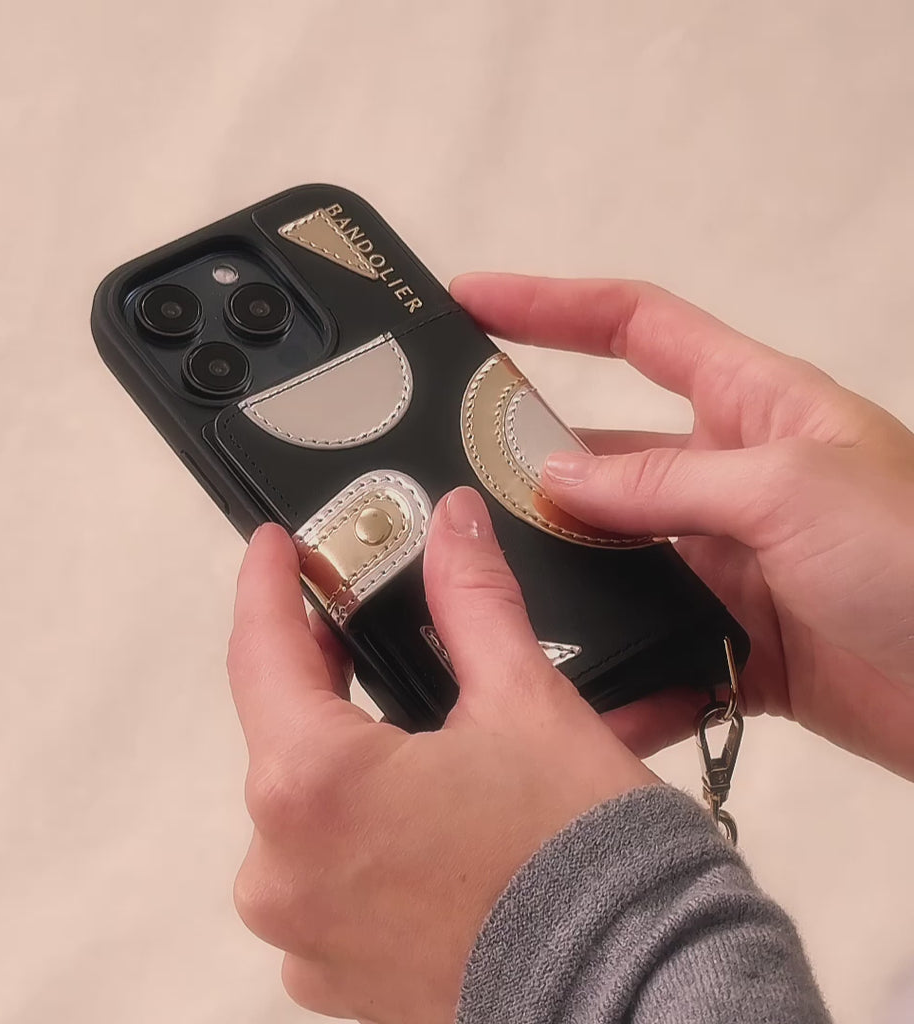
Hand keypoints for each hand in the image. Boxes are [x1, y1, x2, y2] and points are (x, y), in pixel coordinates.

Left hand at [228, 489, 654, 1022]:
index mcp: (313, 788)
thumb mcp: (523, 704)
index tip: (270, 548)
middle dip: (318, 668)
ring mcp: (303, 932)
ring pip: (305, 803)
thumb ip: (472, 602)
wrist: (635, 996)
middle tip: (350, 622)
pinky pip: (326, 872)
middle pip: (282, 730)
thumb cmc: (579, 861)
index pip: (260, 653)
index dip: (264, 585)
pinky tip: (414, 804)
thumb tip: (454, 526)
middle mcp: (284, 869)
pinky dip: (361, 828)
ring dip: (344, 752)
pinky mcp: (334, 974)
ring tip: (399, 715)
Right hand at [451, 274, 913, 778]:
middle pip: (608, 454)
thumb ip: (666, 484)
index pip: (636, 327)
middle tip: (454, 487)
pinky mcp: (734, 642)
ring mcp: (730, 561)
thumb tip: (556, 480)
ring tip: (497, 599)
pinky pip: (657, 650)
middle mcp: (733, 477)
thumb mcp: (790, 490)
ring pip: (619, 560)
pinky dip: (622, 673)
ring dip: (569, 581)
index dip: (552, 306)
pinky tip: (578, 695)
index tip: (473, 301)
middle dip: (534, 466)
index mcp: (756, 406)